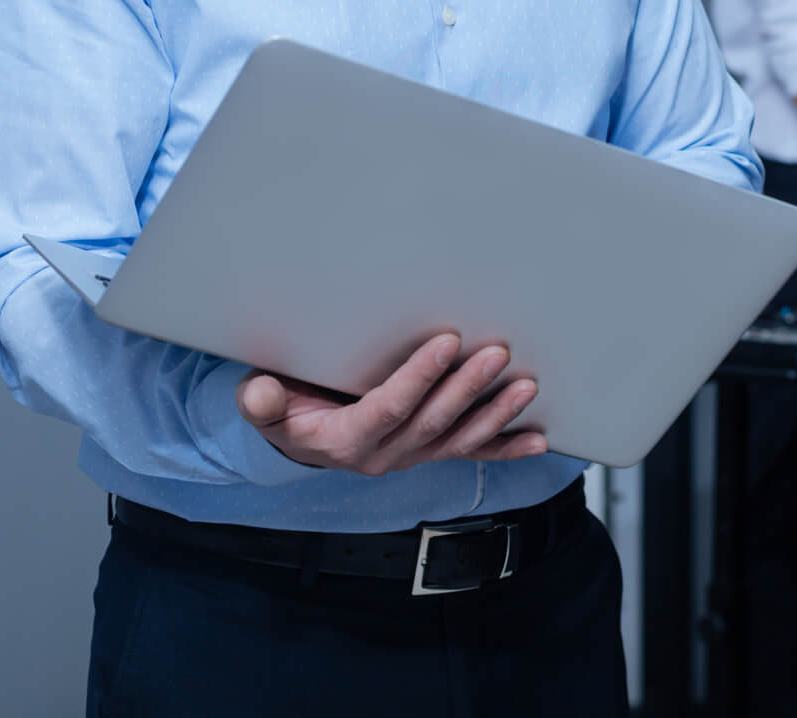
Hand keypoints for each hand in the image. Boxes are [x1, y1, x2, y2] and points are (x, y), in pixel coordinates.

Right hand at [237, 332, 544, 475]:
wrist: (298, 440)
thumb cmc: (286, 411)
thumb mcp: (267, 406)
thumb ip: (264, 402)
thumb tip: (258, 394)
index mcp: (345, 439)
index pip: (390, 407)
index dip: (419, 377)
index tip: (447, 342)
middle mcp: (383, 454)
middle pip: (433, 421)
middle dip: (468, 387)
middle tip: (497, 353)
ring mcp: (410, 455)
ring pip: (459, 437)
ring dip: (496, 414)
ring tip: (525, 387)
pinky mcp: (428, 452)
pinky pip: (470, 453)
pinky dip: (506, 447)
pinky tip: (538, 441)